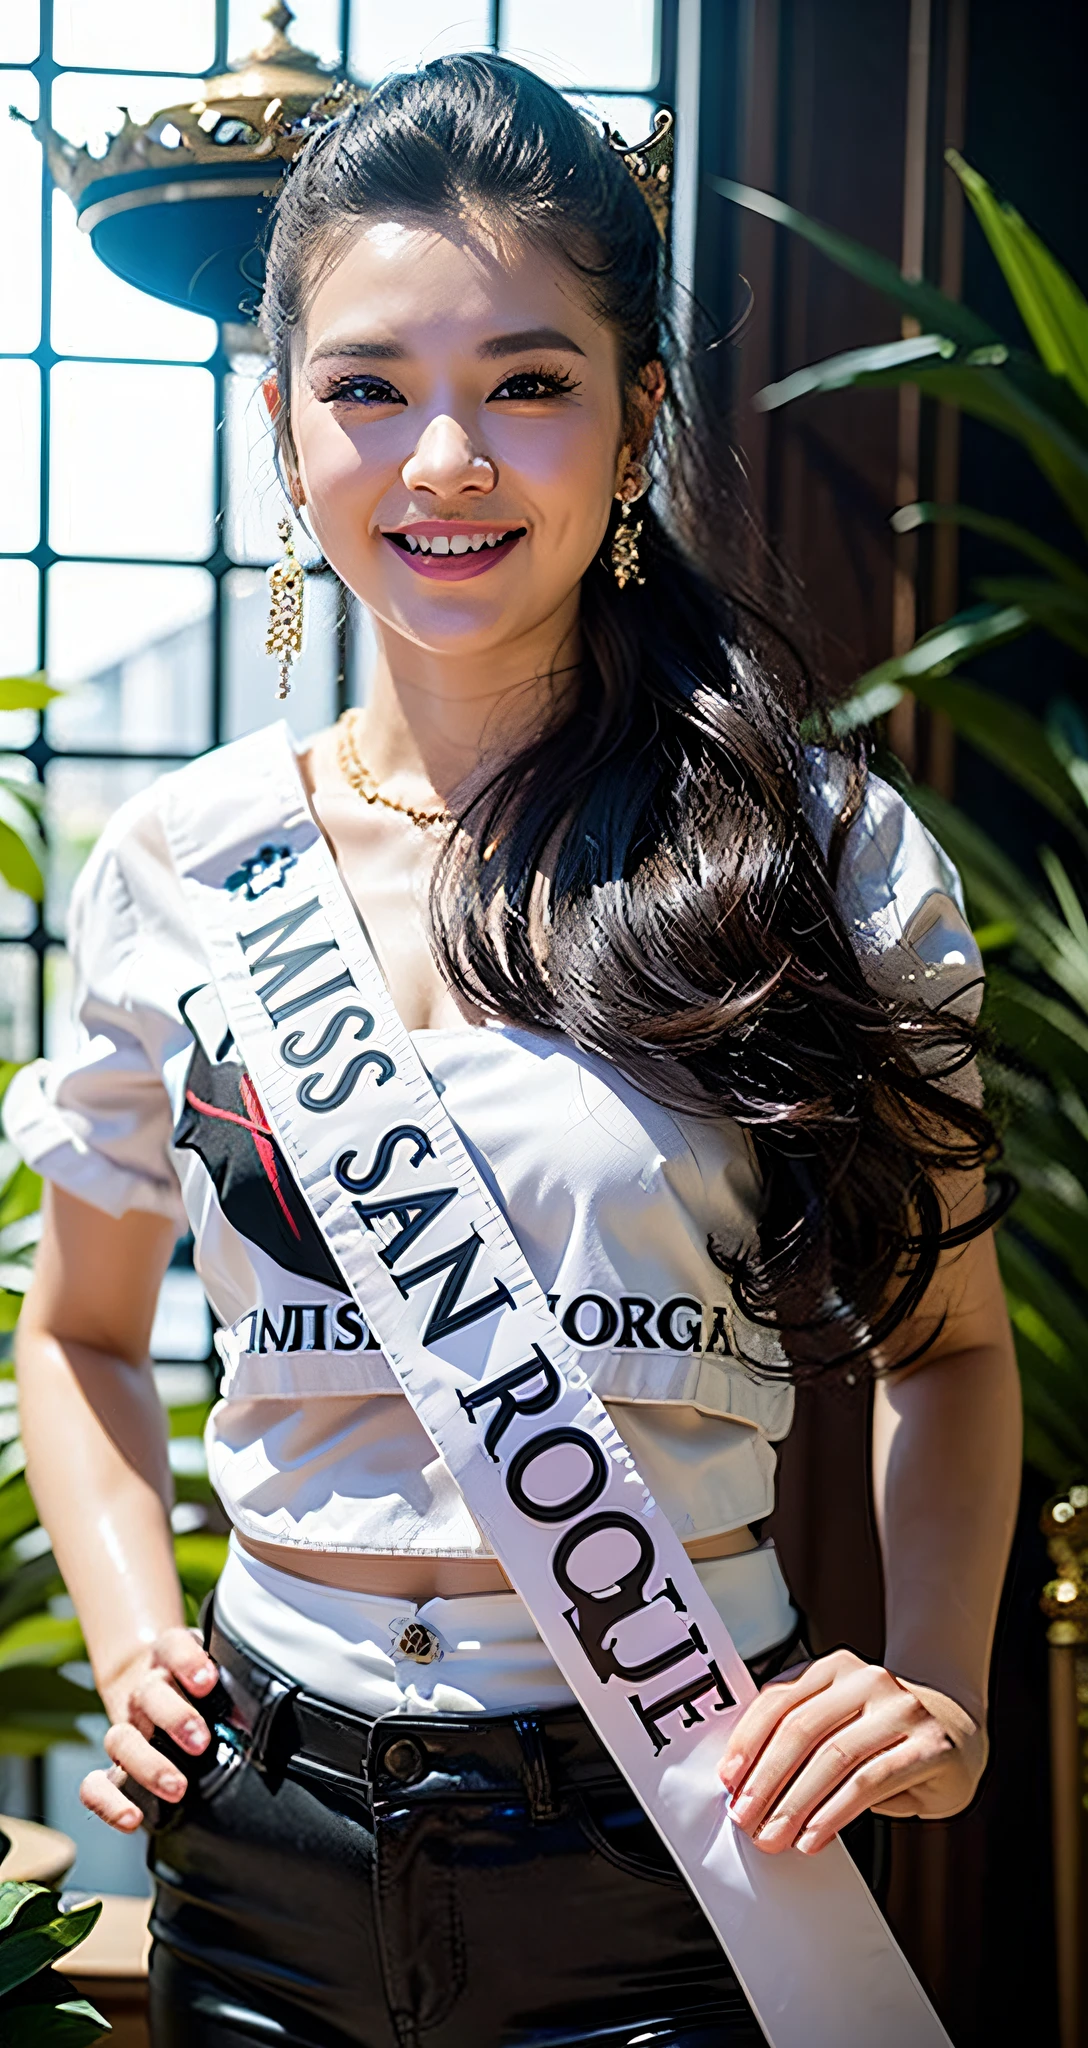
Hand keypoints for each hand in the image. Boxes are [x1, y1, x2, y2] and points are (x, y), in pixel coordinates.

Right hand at [80, 1628, 218, 1833]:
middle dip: (174, 1718)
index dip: (187, 1660)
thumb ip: (237, 1686)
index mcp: (171, 1659)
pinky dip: (108, 1802)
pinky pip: (95, 1783)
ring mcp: (127, 1727)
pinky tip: (132, 1818)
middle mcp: (145, 1690)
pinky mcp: (116, 1766)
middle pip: (148, 1693)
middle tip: (201, 1742)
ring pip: (121, 1738)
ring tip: (177, 1787)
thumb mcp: (219, 1672)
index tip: (207, 1680)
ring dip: (148, 1763)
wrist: (155, 1684)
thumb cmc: (201, 1685)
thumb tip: (266, 1715)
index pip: (173, 1646)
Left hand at [719, 1648, 983, 1855]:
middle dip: (766, 1779)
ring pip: (833, 1757)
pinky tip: (814, 1835)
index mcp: (835, 1668)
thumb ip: (801, 1739)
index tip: (727, 1781)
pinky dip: (835, 1812)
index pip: (779, 1701)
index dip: (747, 1742)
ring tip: (775, 1835)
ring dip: (796, 1802)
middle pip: (801, 1729)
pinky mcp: (930, 1745)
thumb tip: (746, 1787)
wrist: (959, 1726)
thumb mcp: (839, 1723)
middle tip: (746, 1819)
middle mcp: (868, 1679)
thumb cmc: (885, 1732)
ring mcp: (902, 1709)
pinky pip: (871, 1781)